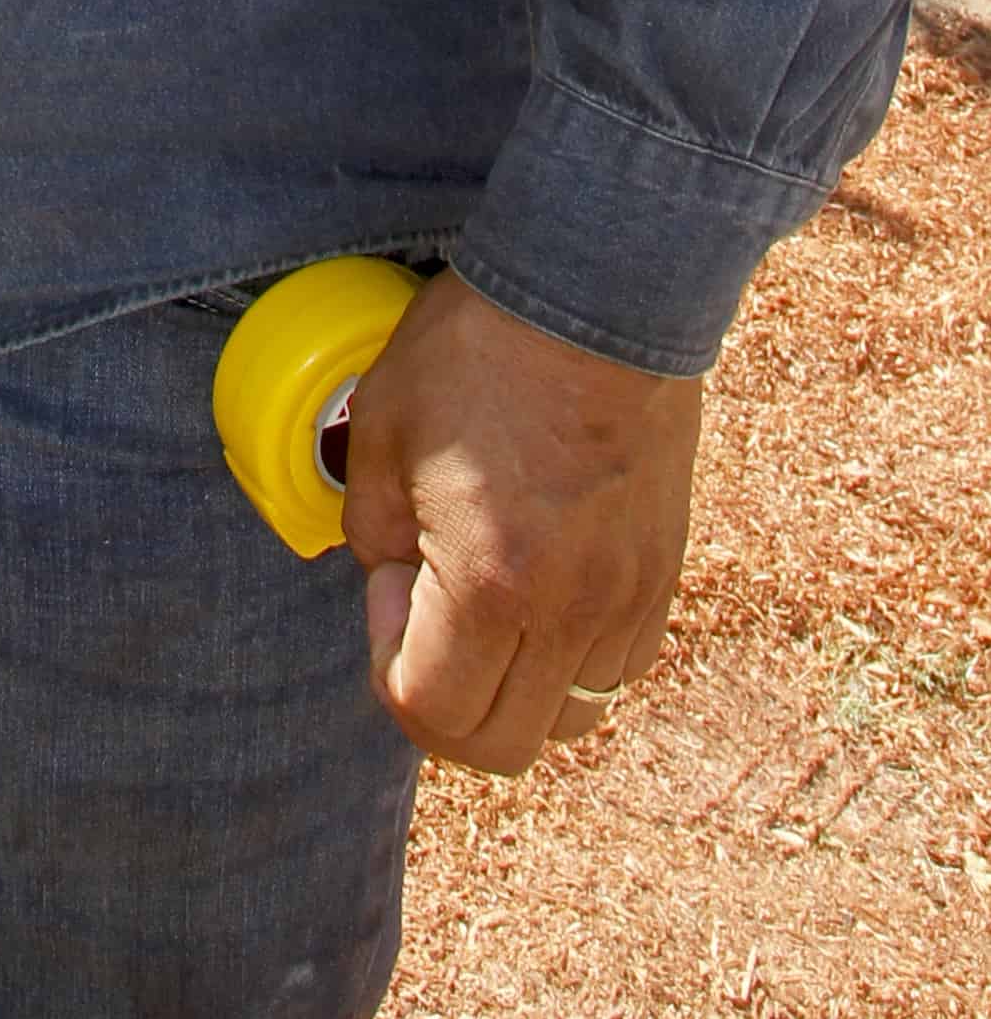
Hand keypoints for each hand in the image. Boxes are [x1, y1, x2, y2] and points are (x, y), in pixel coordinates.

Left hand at [337, 269, 702, 773]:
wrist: (597, 291)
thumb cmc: (481, 347)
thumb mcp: (383, 425)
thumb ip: (372, 526)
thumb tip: (392, 582)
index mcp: (492, 584)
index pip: (431, 713)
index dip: (389, 664)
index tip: (389, 582)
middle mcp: (572, 613)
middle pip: (503, 745)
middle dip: (444, 702)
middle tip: (423, 610)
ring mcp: (628, 601)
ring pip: (568, 718)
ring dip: (513, 686)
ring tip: (485, 597)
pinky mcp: (664, 577)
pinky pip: (617, 668)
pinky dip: (571, 657)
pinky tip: (540, 582)